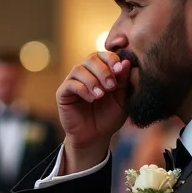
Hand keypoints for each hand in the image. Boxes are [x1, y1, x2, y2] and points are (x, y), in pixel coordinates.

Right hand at [56, 52, 130, 172]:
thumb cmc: (109, 117)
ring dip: (92, 80)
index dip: (112, 59)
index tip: (121, 69)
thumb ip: (125, 82)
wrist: (95, 137)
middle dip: (103, 70)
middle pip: (91, 58)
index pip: (105, 55)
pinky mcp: (63, 93)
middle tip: (111, 86)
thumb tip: (128, 63)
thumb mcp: (122, 100)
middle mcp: (86, 73)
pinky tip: (91, 99)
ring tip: (101, 95)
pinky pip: (70, 84)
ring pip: (79, 69)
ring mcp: (73, 82)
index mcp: (101, 71)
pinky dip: (82, 89)